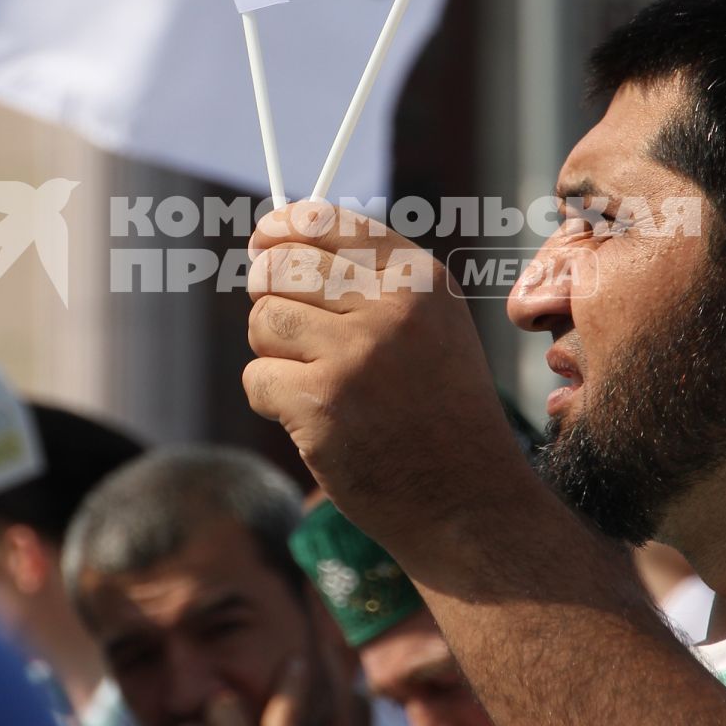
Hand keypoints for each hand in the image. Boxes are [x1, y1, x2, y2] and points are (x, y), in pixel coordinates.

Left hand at [243, 202, 525, 555]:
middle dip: (269, 294)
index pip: (322, 222)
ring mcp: (355, 357)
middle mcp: (392, 308)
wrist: (468, 503)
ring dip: (273, 353)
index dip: (278, 229)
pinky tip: (314, 420)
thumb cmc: (438, 411)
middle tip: (288, 330)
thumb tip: (270, 244)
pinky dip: (272, 400)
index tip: (262, 243)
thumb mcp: (429, 325)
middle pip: (280, 268)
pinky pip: (257, 377)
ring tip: (314, 381)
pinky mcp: (321, 406)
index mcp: (420, 279)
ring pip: (263, 320)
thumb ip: (367, 279)